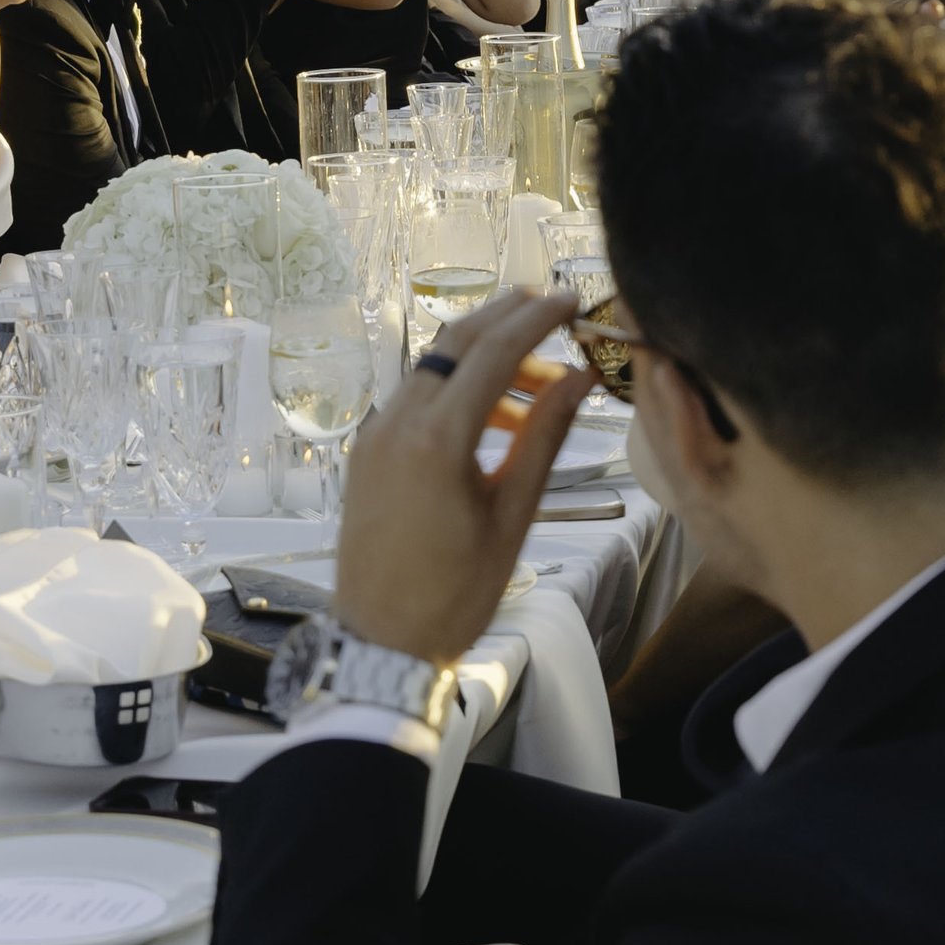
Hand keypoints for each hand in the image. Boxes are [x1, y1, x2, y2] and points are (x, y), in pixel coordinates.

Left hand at [333, 290, 593, 665]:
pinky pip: (414, 397)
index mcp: (436, 439)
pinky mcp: (367, 450)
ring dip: (483, 358)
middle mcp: (397, 422)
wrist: (380, 644)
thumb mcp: (512, 518)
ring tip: (540, 384)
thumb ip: (545, 439)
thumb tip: (578, 379)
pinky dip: (456, 388)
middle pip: (455, 341)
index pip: (493, 351)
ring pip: (432, 366)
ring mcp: (375, 434)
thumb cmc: (454, 595)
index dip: (537, 319)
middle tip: (554, 312)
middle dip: (507, 318)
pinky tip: (496, 417)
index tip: (571, 300)